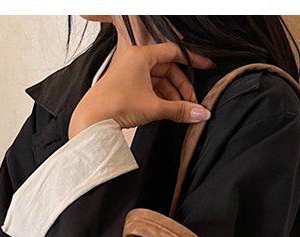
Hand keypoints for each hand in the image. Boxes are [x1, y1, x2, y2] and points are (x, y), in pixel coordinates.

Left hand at [69, 41, 215, 138]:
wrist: (92, 120)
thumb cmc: (116, 105)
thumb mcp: (155, 107)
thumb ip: (181, 110)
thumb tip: (202, 113)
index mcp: (141, 55)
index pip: (174, 53)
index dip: (193, 61)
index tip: (207, 67)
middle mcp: (135, 60)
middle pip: (168, 69)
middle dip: (182, 87)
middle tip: (192, 103)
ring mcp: (130, 73)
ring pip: (159, 80)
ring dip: (172, 95)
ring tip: (181, 111)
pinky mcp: (126, 87)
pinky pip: (150, 88)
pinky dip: (161, 99)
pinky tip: (168, 111)